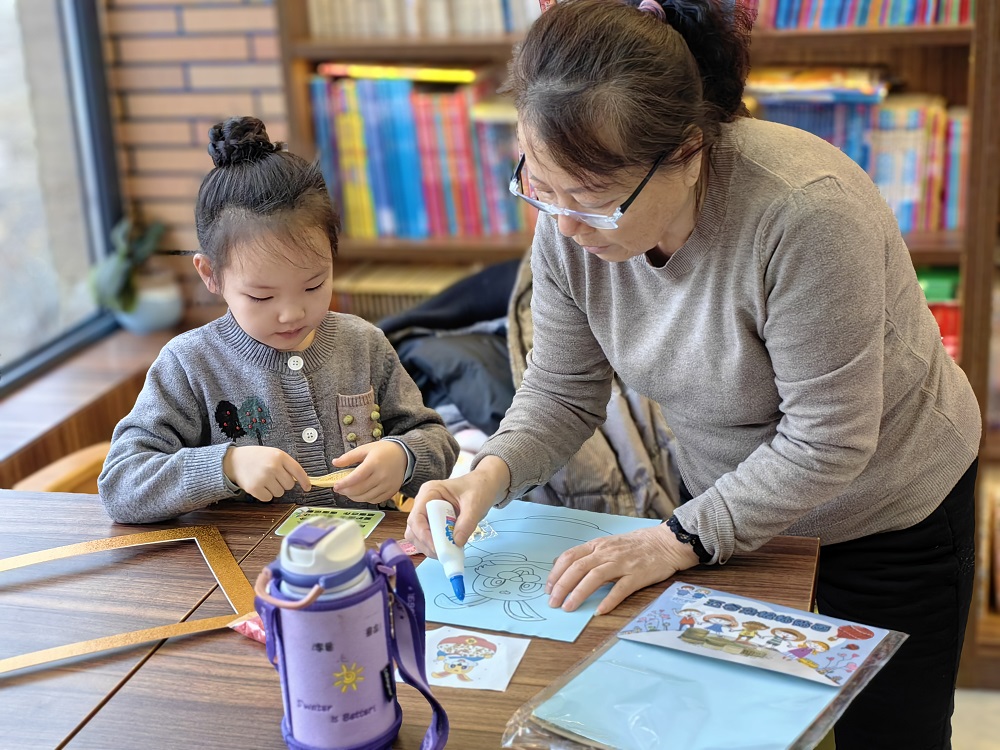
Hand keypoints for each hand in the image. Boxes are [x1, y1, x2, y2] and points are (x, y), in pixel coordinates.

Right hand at [223, 446, 310, 501]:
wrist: (233, 461)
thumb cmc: (256, 458)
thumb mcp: (273, 454)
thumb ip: (286, 464)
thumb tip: (300, 480)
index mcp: (279, 456)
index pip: (298, 470)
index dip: (304, 481)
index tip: (307, 487)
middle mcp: (273, 466)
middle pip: (289, 485)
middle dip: (283, 483)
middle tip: (272, 476)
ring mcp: (263, 478)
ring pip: (279, 493)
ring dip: (273, 489)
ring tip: (263, 479)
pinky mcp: (254, 488)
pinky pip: (268, 498)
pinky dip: (264, 495)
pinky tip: (258, 486)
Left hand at [330, 440, 406, 503]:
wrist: (404, 455)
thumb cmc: (383, 451)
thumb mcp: (365, 449)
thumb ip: (349, 457)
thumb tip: (335, 462)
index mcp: (374, 463)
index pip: (356, 478)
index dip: (344, 484)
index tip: (335, 486)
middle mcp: (381, 476)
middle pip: (360, 490)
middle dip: (346, 491)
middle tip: (339, 489)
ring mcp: (387, 485)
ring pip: (366, 497)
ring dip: (354, 497)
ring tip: (348, 492)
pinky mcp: (391, 491)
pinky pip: (375, 500)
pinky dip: (366, 499)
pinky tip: (361, 494)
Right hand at [405, 455, 510, 555]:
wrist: (484, 485)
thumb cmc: (479, 488)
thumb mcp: (476, 504)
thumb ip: (467, 522)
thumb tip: (457, 542)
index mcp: (430, 492)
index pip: (417, 517)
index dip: (424, 535)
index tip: (438, 548)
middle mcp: (423, 503)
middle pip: (414, 529)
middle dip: (426, 544)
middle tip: (444, 554)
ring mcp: (426, 513)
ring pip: (417, 537)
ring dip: (430, 548)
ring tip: (449, 552)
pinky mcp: (432, 522)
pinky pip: (428, 538)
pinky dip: (436, 546)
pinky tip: (450, 548)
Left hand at [546, 523, 700, 614]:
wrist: (665, 542)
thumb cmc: (635, 545)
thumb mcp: (608, 544)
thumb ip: (589, 554)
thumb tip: (564, 565)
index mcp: (597, 545)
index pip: (569, 557)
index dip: (555, 573)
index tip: (548, 588)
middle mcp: (606, 553)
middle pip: (578, 568)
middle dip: (561, 586)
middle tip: (552, 603)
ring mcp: (622, 563)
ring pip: (594, 577)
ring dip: (578, 594)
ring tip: (568, 608)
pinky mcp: (637, 575)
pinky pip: (620, 588)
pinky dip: (608, 600)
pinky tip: (599, 611)